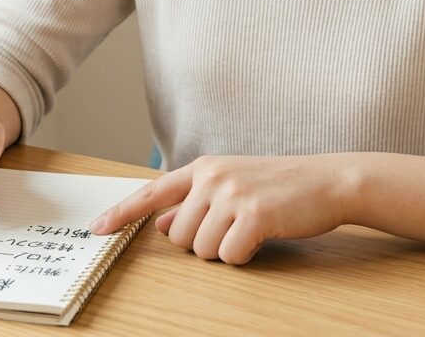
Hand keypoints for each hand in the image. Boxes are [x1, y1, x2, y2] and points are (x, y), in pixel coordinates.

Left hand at [89, 155, 351, 264]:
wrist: (328, 180)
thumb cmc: (279, 187)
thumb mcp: (231, 186)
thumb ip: (194, 203)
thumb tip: (160, 226)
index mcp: (203, 168)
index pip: (151, 193)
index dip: (121, 214)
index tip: (96, 229)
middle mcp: (212, 177)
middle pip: (178, 237)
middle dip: (203, 243)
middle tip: (235, 227)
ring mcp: (232, 193)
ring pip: (201, 250)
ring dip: (225, 250)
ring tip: (251, 228)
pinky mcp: (253, 214)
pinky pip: (229, 256)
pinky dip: (245, 255)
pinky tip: (264, 235)